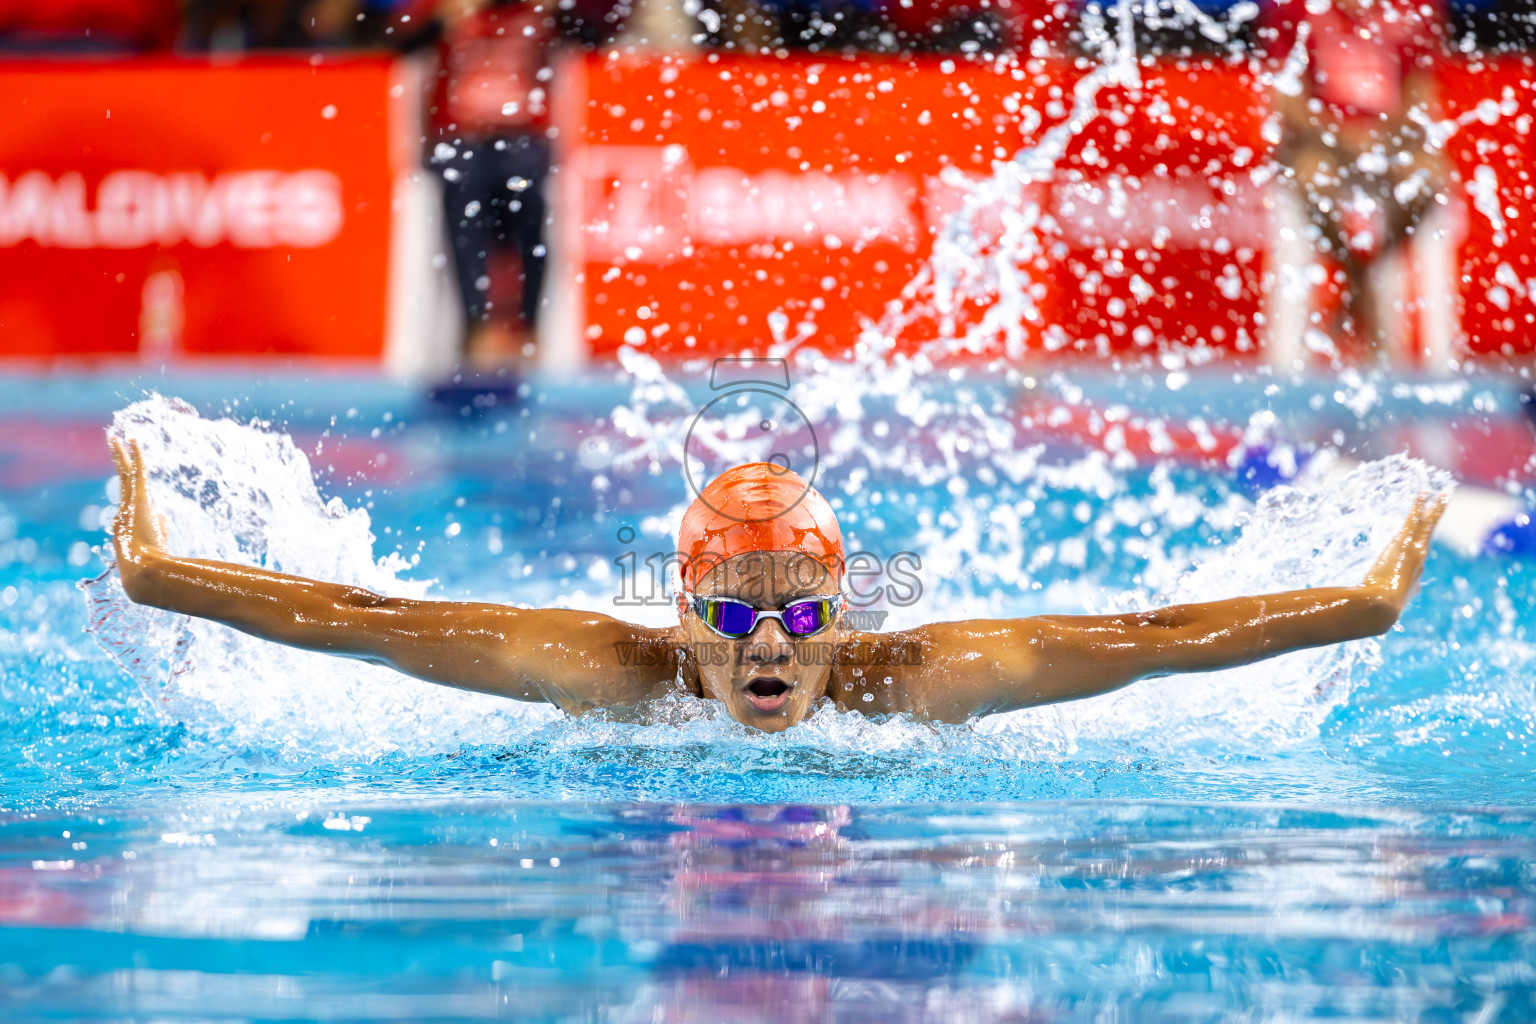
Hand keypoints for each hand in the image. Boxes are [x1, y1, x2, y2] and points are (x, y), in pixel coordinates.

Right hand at [108, 438, 167, 591]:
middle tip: (113, 443)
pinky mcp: (137, 500)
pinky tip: (133, 440)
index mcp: (127, 522)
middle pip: (121, 480)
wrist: (143, 572)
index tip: (130, 468)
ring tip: (116, 437)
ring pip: (124, 473)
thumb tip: (162, 515)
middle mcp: (123, 511)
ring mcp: (128, 505)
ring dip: (121, 454)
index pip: (129, 497)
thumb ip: (159, 527)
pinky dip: (135, 456)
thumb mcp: (156, 544)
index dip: (131, 482)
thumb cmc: (150, 564)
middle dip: (118, 461)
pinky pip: (136, 473)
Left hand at [1362, 492, 1447, 614]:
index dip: (1420, 547)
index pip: (1419, 558)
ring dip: (1434, 509)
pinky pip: (1417, 520)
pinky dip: (1421, 506)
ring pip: (1427, 526)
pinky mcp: (1409, 544)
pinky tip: (1425, 494)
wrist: (1381, 607)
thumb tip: (1395, 606)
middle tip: (1443, 507)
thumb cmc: (1378, 610)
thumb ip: (1388, 606)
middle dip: (1435, 521)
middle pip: (1428, 536)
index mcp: (1412, 578)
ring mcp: (1416, 552)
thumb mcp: (1385, 609)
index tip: (1422, 543)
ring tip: (1440, 494)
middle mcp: (1419, 562)